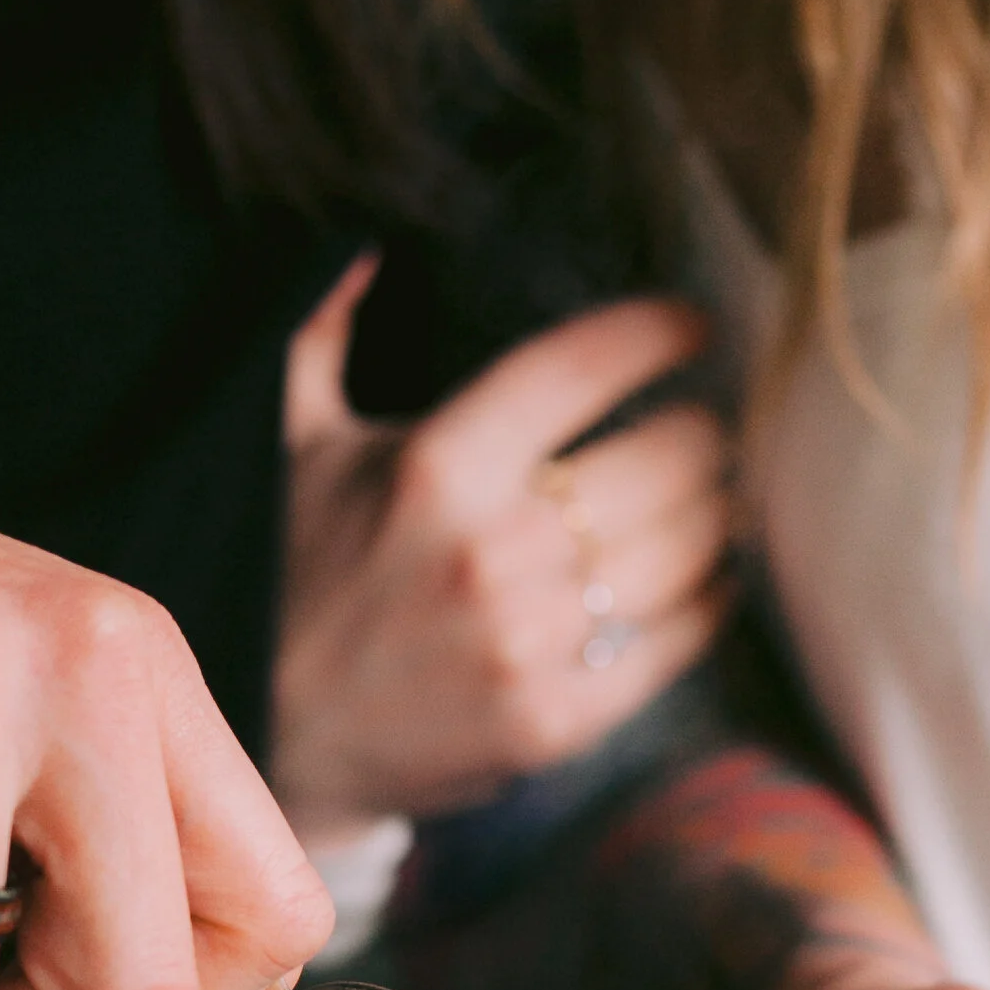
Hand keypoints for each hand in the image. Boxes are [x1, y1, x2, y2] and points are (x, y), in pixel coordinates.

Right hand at [269, 263, 735, 832]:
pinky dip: (708, 599)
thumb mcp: (294, 446)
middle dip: (701, 432)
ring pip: (687, 549)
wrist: (276, 741)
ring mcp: (530, 644)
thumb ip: (323, 335)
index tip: (690, 326)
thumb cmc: (295, 575)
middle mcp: (492, 553)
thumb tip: (365, 247)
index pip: (583, 367)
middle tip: (704, 427)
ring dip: (713, 514)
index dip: (658, 334)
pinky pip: (678, 641)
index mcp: (436, 466)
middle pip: (668, 459)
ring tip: (710, 497)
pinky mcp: (556, 721)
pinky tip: (708, 577)